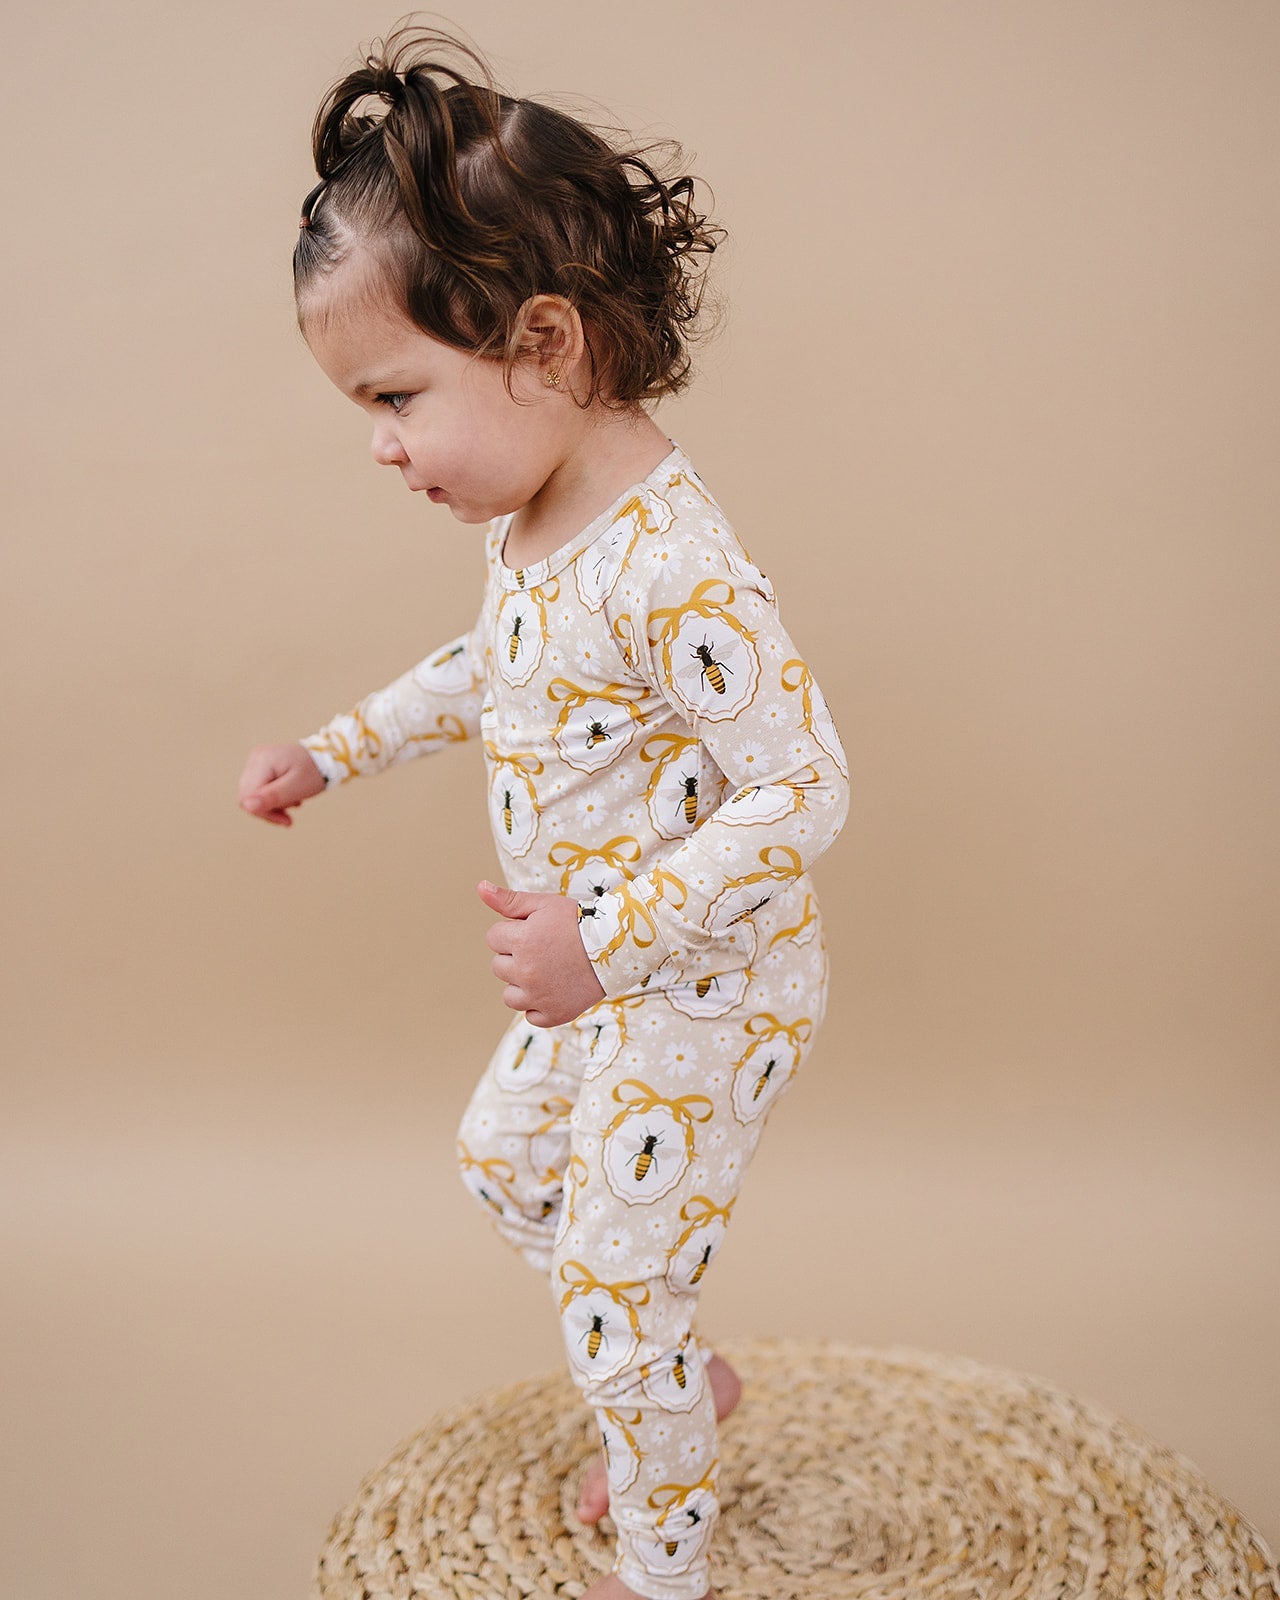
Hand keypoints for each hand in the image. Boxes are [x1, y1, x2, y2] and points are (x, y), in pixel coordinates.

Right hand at [238, 742, 326, 826]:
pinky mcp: (260, 766)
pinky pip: (258, 790)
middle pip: (246, 797)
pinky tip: (289, 798)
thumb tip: (246, 806)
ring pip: (252, 795)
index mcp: (263, 760)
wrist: (326, 759)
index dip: (264, 813)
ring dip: (272, 805)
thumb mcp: (296, 787)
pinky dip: (273, 798)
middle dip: (268, 810)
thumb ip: (272, 797)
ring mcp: (257, 760)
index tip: (286, 820)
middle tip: (289, 816)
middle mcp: (256, 757)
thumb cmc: (315, 771)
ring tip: (294, 802)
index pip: (247, 797)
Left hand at [479, 880, 605, 1027]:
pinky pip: (530, 1015)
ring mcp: (539, 997)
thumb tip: (480, 888)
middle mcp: (526, 971)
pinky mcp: (554, 1014)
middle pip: (498, 966)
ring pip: (509, 995)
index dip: (512, 932)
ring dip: (522, 984)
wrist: (616, 947)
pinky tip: (555, 989)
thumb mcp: (544, 904)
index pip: (494, 937)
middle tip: (544, 950)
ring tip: (547, 970)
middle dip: (515, 957)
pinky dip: (539, 1005)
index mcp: (521, 942)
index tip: (534, 931)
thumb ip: (509, 900)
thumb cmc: (579, 922)